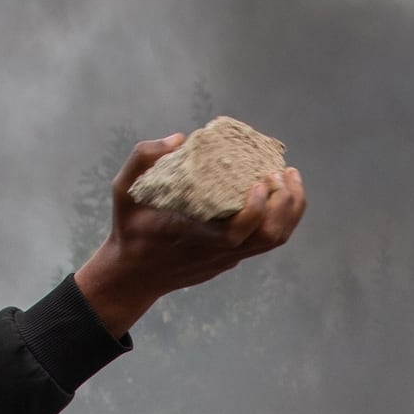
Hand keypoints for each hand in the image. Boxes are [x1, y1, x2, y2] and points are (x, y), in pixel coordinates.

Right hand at [72, 134, 304, 332]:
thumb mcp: (123, 190)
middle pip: (269, 237)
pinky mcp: (233, 258)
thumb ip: (143, 158)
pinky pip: (267, 240)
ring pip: (274, 240)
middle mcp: (217, 251)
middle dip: (285, 203)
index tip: (261, 182)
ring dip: (290, 209)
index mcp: (192, 235)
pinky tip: (279, 192)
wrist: (134, 275)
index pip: (235, 234)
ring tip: (289, 177)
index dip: (256, 210)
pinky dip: (281, 217)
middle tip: (282, 171)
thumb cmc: (130, 229)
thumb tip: (180, 138)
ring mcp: (228, 258)